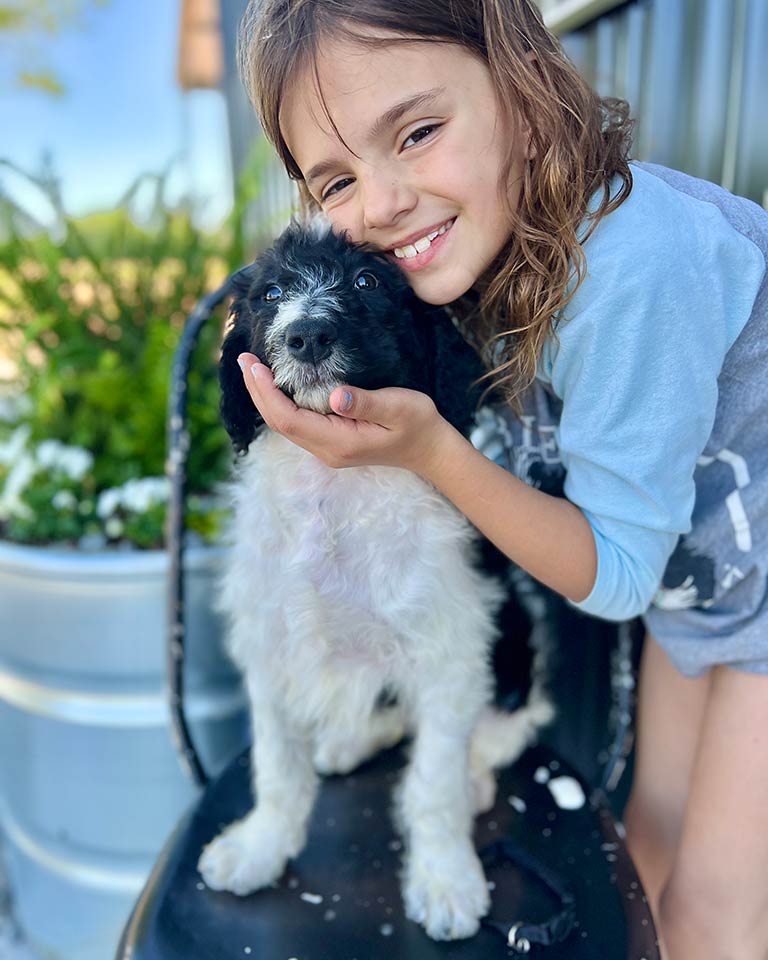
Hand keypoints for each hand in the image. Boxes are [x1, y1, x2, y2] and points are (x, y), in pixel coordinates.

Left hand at [238, 353, 455, 475]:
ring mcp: (327, 448)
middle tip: (243, 359)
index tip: (254, 366)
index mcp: (339, 442)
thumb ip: (366, 402)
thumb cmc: (418, 424)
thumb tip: (335, 396)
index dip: (266, 393)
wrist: (430, 449)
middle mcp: (326, 450)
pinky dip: (280, 402)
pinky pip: (296, 423)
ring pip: (284, 424)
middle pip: (279, 423)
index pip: (288, 419)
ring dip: (266, 396)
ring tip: (252, 368)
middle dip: (257, 391)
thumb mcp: (399, 407)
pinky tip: (275, 384)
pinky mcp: (330, 441)